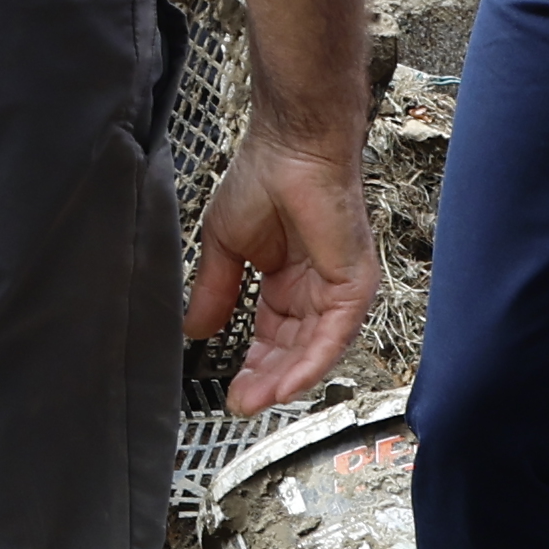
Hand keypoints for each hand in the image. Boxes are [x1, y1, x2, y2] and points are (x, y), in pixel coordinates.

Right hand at [185, 118, 375, 410]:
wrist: (288, 146)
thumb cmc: (263, 175)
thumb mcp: (225, 247)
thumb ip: (214, 292)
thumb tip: (195, 330)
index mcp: (288, 278)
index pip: (273, 335)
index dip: (252, 364)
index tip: (229, 388)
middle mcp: (316, 287)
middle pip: (294, 349)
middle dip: (266, 379)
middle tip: (240, 402)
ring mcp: (338, 287)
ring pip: (313, 349)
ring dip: (285, 379)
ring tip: (254, 400)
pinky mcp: (353, 285)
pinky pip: (332, 336)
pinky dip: (309, 363)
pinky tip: (284, 384)